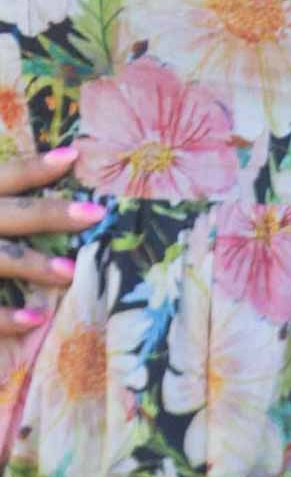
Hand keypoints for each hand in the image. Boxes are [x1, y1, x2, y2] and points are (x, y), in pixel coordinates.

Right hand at [0, 146, 105, 336]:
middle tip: (95, 214)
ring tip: (71, 272)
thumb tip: (58, 166)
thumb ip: (0, 191)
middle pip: (9, 213)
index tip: (74, 156)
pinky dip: (5, 316)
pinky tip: (35, 319)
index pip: (2, 176)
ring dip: (33, 265)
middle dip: (51, 213)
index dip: (35, 166)